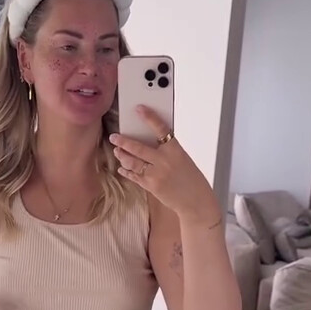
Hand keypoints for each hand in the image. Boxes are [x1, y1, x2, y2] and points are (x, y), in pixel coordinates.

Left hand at [110, 106, 219, 225]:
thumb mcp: (182, 159)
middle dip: (123, 141)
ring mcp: (156, 174)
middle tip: (114, 136)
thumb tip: (150, 143)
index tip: (139, 109)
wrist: (196, 201)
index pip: (160, 129)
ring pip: (133, 162)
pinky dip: (127, 171)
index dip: (149, 117)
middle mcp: (164, 161)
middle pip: (138, 148)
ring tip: (117, 150)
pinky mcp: (151, 186)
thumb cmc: (191, 179)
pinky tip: (122, 168)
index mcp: (175, 150)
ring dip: (122, 156)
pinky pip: (134, 176)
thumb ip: (167, 151)